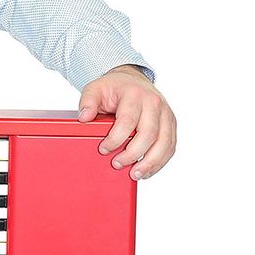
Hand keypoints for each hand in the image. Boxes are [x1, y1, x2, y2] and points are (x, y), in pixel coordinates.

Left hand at [77, 64, 175, 179]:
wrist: (133, 80)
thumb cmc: (115, 88)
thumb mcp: (96, 89)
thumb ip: (87, 102)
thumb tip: (84, 118)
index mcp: (134, 94)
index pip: (127, 121)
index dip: (115, 139)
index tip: (103, 149)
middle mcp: (154, 103)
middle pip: (148, 134)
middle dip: (132, 154)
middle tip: (117, 164)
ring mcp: (165, 113)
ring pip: (164, 142)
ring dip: (150, 162)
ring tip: (136, 174)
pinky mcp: (170, 124)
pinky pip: (170, 145)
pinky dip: (160, 161)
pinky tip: (148, 170)